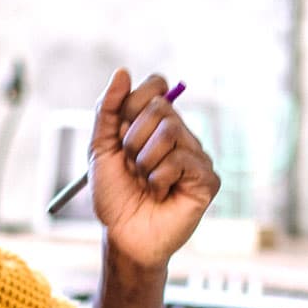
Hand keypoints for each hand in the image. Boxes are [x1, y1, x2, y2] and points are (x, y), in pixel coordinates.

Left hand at [86, 68, 219, 270]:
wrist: (123, 236)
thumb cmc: (114, 197)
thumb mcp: (100, 150)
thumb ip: (107, 111)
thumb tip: (122, 72)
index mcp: (156, 124)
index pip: (156, 86)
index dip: (133, 103)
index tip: (120, 134)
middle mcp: (180, 135)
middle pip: (160, 107)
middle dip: (133, 140)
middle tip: (132, 167)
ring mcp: (196, 155)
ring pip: (170, 131)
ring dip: (144, 162)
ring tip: (145, 183)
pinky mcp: (206, 178)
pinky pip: (180, 160)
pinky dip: (159, 179)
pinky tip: (161, 194)